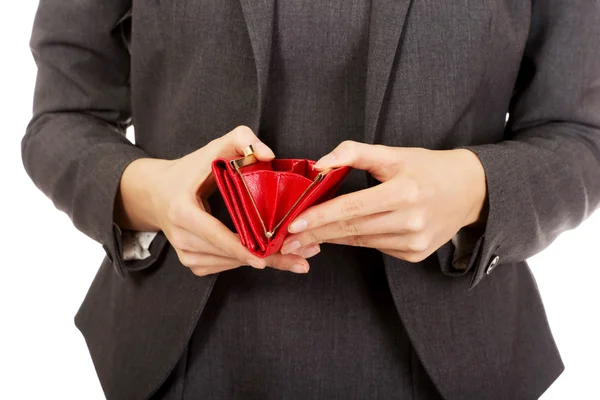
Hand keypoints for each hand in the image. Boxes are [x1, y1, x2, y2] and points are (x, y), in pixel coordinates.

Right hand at [115, 126, 316, 275]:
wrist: (156, 193)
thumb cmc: (188, 170)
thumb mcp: (212, 148)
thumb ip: (242, 139)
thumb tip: (268, 154)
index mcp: (182, 211)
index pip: (215, 234)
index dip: (241, 248)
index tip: (265, 258)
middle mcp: (181, 237)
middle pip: (228, 255)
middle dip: (266, 258)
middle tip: (300, 261)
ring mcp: (184, 254)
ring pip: (229, 264)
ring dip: (261, 263)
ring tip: (293, 260)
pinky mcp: (191, 262)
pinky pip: (223, 267)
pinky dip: (245, 262)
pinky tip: (266, 257)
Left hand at [280, 141, 486, 261]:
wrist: (469, 191)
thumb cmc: (427, 168)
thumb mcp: (393, 153)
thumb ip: (355, 153)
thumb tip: (321, 164)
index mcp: (404, 192)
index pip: (351, 208)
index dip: (319, 217)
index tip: (292, 224)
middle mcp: (410, 221)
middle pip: (351, 229)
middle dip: (315, 234)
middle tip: (286, 240)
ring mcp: (414, 242)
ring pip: (361, 241)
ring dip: (331, 239)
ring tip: (304, 238)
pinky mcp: (416, 254)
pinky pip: (377, 247)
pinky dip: (357, 240)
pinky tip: (340, 235)